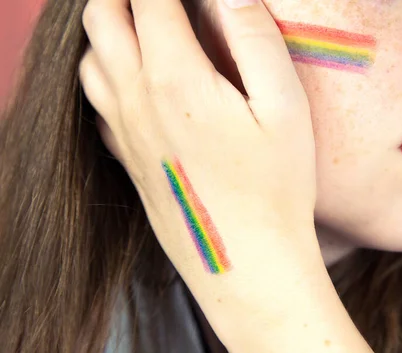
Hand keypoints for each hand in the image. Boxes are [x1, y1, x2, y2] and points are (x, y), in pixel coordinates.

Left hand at [79, 1, 370, 350]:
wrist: (247, 262)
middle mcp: (137, 101)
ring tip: (143, 23)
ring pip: (90, 58)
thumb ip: (255, 38)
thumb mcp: (284, 107)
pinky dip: (106, 73)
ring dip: (109, 27)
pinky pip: (96, 102)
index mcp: (176, 79)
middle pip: (101, 16)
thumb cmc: (276, 187)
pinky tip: (136, 80)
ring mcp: (125, 133)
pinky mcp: (128, 160)